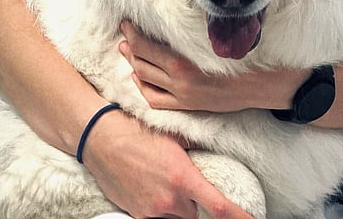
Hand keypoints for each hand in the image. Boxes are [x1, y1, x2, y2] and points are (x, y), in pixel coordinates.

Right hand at [82, 106, 253, 218]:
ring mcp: (152, 211)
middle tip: (187, 182)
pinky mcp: (137, 215)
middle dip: (196, 203)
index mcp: (183, 178)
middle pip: (196, 214)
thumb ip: (197, 147)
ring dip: (179, 206)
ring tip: (166, 182)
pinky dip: (161, 207)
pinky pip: (158, 217)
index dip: (239, 218)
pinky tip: (153, 187)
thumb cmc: (138, 132)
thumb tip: (215, 148)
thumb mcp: (174, 136)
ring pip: (177, 217)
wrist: (102, 140)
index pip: (219, 207)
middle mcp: (170, 200)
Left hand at [119, 21, 305, 112]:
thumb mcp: (219, 37)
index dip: (133, 34)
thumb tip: (180, 8)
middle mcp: (179, 83)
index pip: (147, 47)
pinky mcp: (187, 106)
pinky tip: (137, 76)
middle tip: (124, 29)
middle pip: (142, 62)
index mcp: (186, 64)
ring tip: (125, 49)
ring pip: (145, 79)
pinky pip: (154, 100)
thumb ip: (197, 28)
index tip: (127, 21)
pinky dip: (142, 87)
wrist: (261, 86)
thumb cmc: (242, 55)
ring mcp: (182, 97)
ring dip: (132, 63)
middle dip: (129, 44)